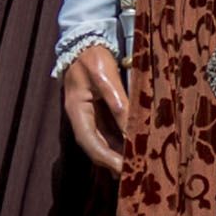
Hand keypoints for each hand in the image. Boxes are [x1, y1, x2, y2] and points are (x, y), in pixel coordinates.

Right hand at [62, 40, 130, 174]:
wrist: (86, 42)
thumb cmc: (93, 57)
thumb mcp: (105, 77)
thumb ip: (118, 102)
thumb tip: (130, 128)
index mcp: (76, 110)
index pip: (89, 142)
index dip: (106, 158)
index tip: (123, 169)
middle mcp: (81, 117)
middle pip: (96, 147)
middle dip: (114, 162)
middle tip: (135, 174)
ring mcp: (90, 116)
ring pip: (104, 142)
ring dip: (119, 155)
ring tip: (138, 166)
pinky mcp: (100, 112)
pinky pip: (110, 132)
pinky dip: (122, 142)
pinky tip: (136, 150)